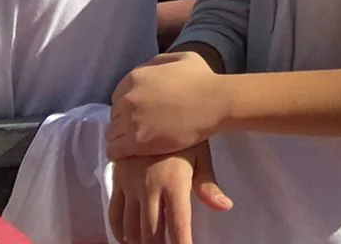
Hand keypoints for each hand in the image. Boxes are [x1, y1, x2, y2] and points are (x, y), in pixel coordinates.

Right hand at [107, 143, 230, 243]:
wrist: (156, 110)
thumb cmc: (186, 134)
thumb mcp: (201, 156)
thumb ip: (208, 185)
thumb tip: (225, 207)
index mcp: (174, 182)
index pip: (178, 224)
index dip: (181, 243)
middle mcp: (149, 187)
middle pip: (151, 231)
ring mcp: (130, 185)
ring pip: (130, 227)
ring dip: (139, 242)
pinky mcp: (117, 181)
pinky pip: (115, 214)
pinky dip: (120, 231)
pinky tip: (128, 237)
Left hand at [110, 53, 229, 158]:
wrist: (215, 103)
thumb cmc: (204, 79)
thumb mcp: (183, 58)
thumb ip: (159, 62)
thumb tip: (147, 69)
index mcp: (135, 78)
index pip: (117, 96)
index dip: (129, 105)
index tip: (143, 112)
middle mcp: (127, 98)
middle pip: (114, 115)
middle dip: (126, 121)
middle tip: (144, 127)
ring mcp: (130, 120)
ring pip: (112, 134)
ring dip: (123, 138)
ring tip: (140, 141)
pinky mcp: (136, 142)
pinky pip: (113, 151)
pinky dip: (120, 153)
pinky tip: (133, 153)